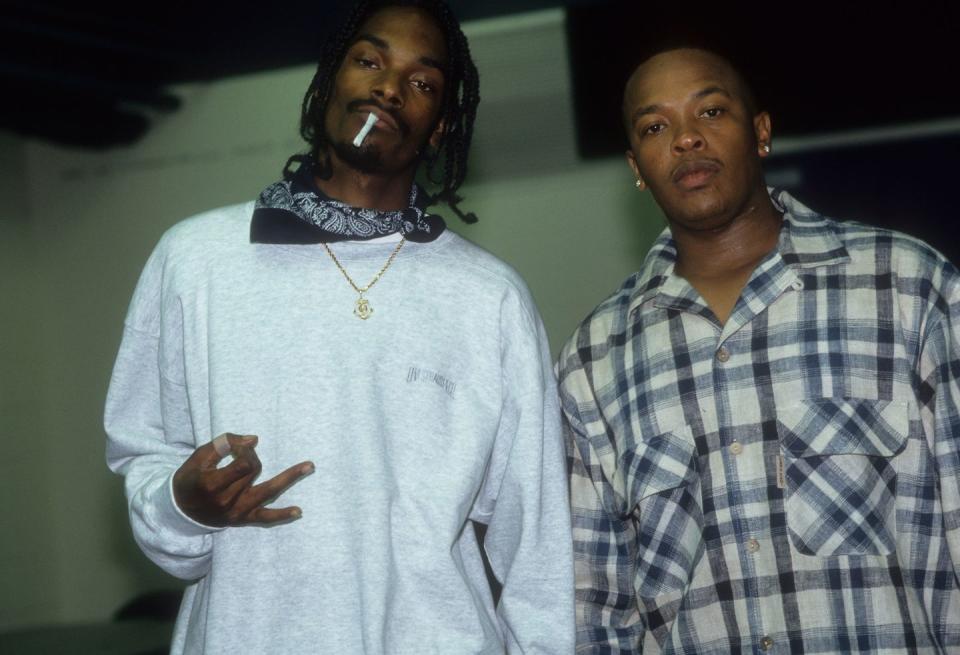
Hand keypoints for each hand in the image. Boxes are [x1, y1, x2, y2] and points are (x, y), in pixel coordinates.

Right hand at [172, 433, 313, 526]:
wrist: (181, 510)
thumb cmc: (190, 478)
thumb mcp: (199, 456)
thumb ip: (224, 444)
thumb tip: (255, 439)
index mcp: (212, 485)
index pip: (243, 463)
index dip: (244, 450)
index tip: (238, 445)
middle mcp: (226, 501)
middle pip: (254, 471)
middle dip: (252, 457)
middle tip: (242, 452)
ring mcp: (237, 512)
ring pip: (267, 491)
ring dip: (290, 478)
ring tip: (310, 466)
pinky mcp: (243, 519)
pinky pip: (265, 518)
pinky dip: (282, 515)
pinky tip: (298, 511)